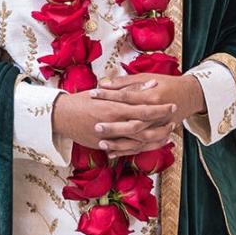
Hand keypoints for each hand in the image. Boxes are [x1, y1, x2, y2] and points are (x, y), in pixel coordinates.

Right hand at [52, 88, 176, 152]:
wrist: (61, 115)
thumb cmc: (82, 100)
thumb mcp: (105, 91)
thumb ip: (127, 89)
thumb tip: (149, 85)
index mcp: (114, 106)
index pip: (143, 108)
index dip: (159, 108)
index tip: (171, 104)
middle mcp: (113, 122)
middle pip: (144, 125)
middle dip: (161, 123)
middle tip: (174, 119)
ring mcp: (109, 136)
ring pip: (138, 140)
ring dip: (155, 137)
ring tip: (167, 132)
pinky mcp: (104, 145)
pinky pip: (126, 149)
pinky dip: (140, 147)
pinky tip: (150, 144)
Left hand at [91, 74, 205, 156]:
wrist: (189, 94)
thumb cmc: (165, 83)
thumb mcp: (146, 78)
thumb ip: (126, 82)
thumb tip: (104, 83)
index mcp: (152, 96)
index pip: (125, 96)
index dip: (108, 95)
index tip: (92, 94)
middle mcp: (156, 114)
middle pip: (132, 122)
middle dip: (113, 125)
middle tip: (95, 126)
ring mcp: (159, 127)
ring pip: (137, 139)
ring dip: (119, 142)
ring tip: (101, 142)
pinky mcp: (158, 135)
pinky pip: (142, 147)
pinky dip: (126, 151)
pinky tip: (110, 152)